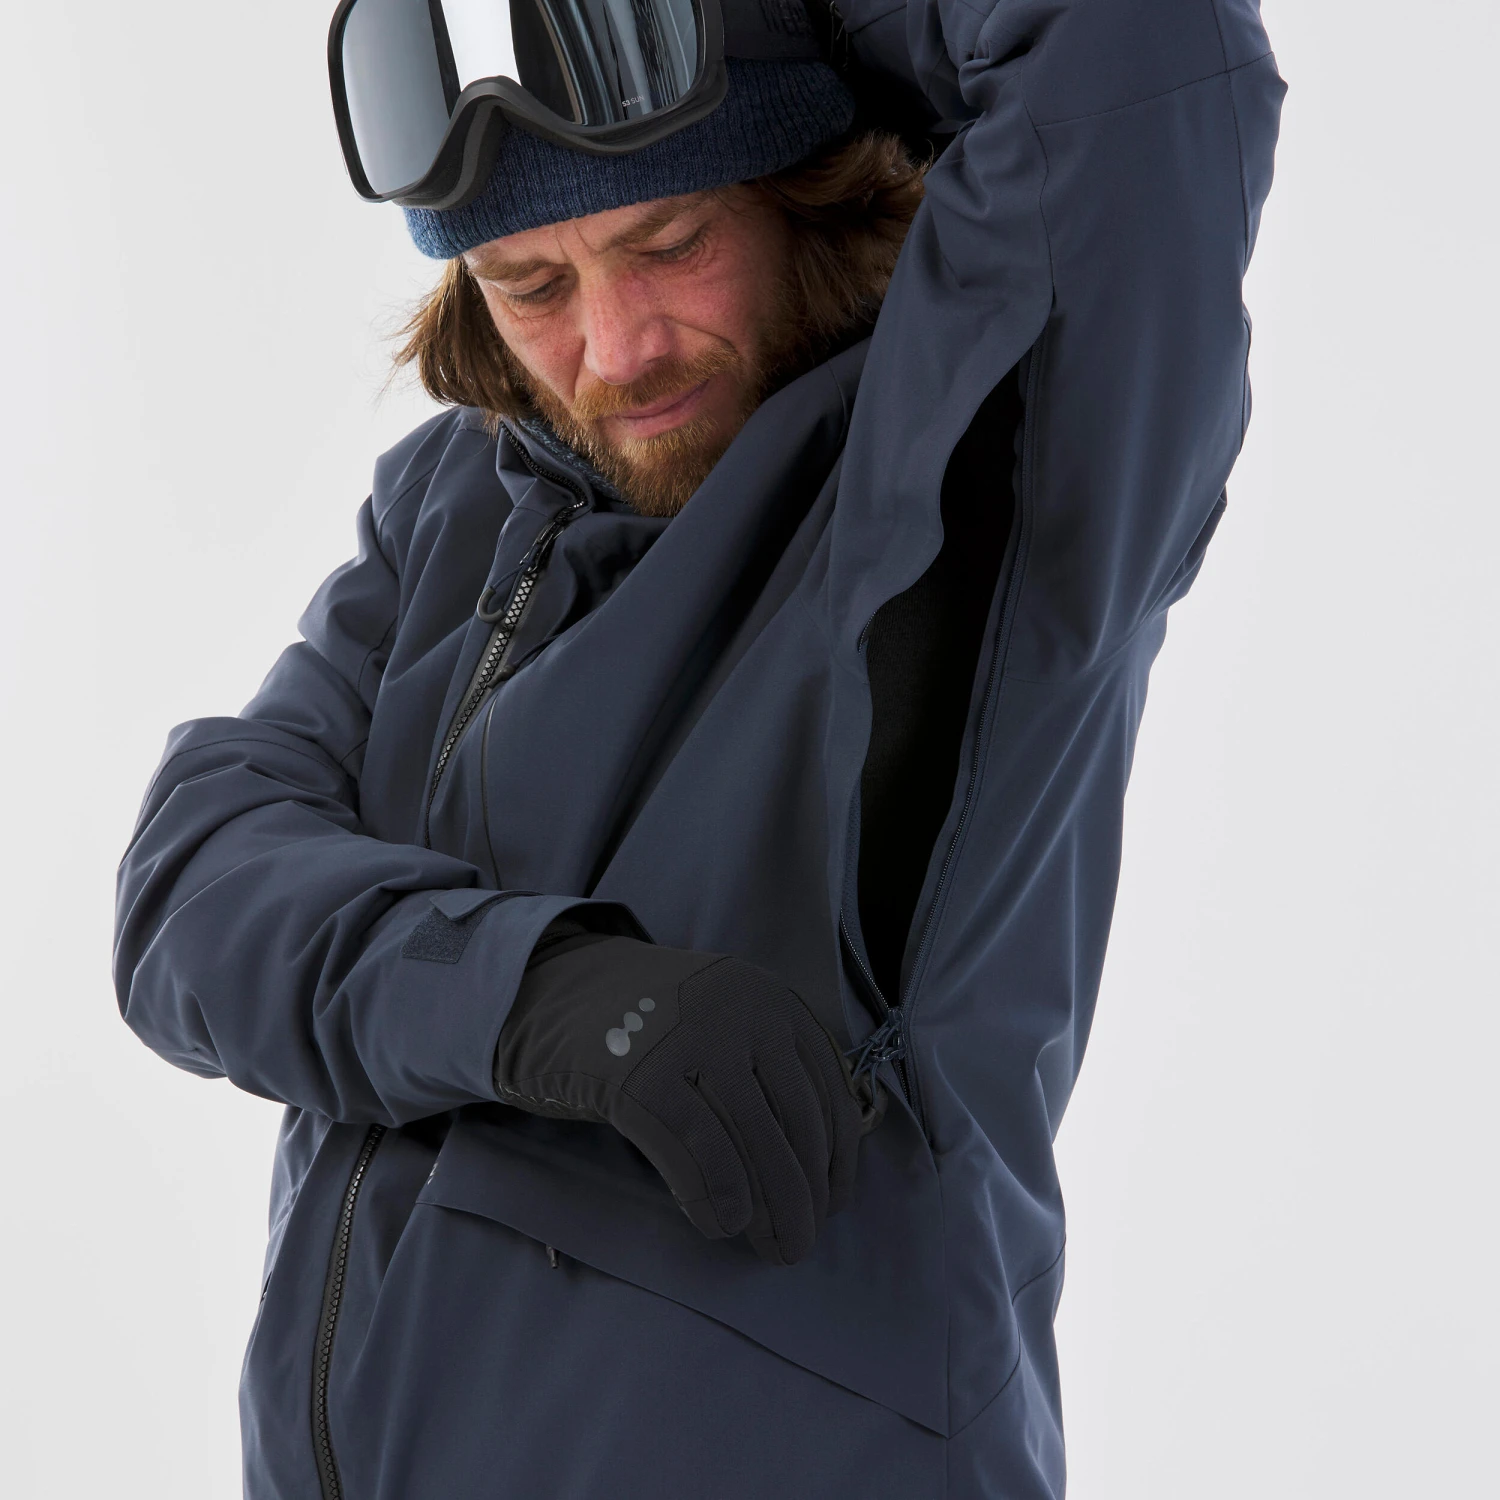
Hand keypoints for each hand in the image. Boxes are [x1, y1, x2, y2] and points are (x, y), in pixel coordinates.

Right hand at [494, 932, 866, 1264]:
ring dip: (769, 1210)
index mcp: (771, 999)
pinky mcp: (640, 1076)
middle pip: (795, 1123)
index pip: (827, 1090)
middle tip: (801, 1245)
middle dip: (805, 1195)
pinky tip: (720, 1226)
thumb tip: (819, 1174)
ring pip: (752, 1142)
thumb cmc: (650, 1025)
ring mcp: (689, 1040)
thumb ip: (769, 1072)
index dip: (837, 1159)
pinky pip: (694, 1152)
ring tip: (771, 1248)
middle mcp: (740, 1012)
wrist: (555, 991)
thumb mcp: (723, 1023)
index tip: (833, 1204)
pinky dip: (715, 1197)